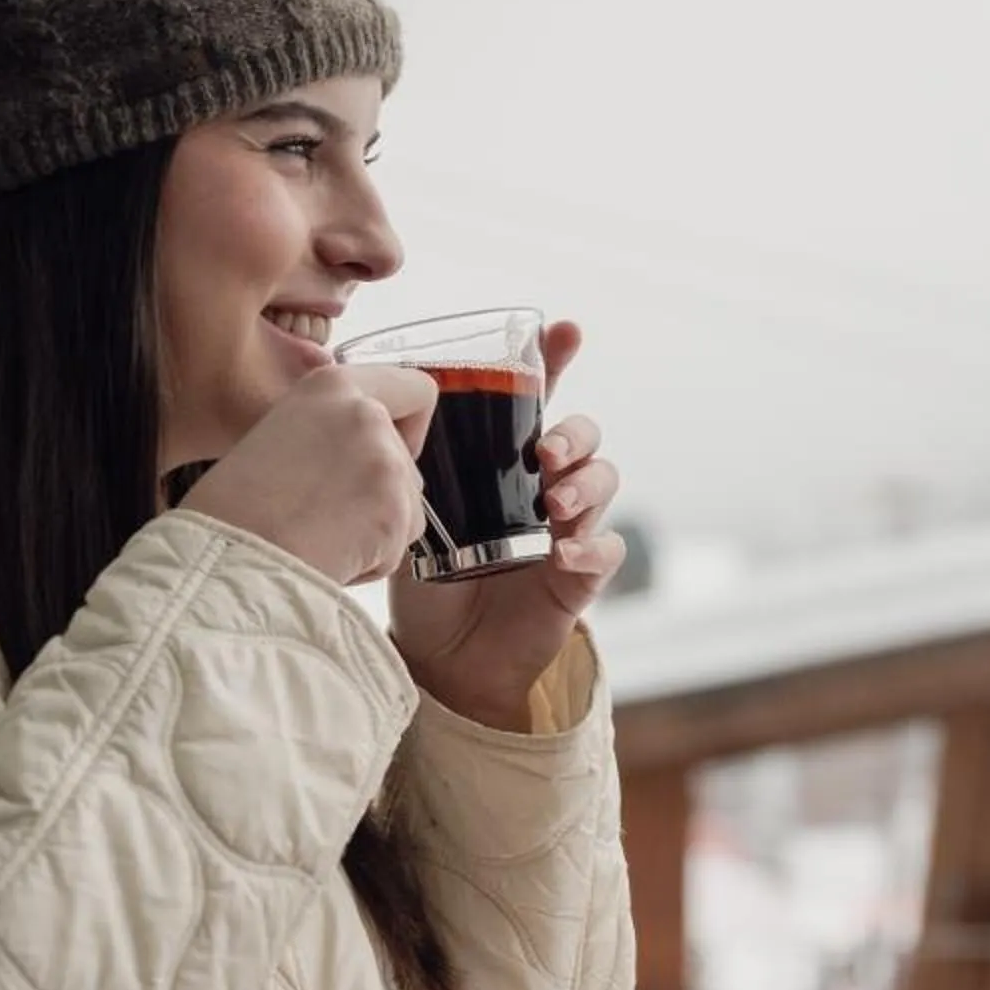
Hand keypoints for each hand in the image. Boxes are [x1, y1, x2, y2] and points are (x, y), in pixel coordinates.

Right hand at [180, 364, 438, 585]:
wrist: (228, 557)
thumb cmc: (234, 509)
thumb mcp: (281, 435)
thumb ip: (332, 431)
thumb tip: (366, 454)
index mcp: (331, 386)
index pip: (414, 389)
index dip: (409, 425)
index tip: (388, 449)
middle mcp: (365, 414)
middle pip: (408, 459)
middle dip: (382, 492)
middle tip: (327, 511)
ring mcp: (386, 462)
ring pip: (408, 505)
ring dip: (376, 528)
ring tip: (319, 534)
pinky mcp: (396, 511)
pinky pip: (400, 544)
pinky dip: (373, 559)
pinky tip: (328, 555)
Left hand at [390, 320, 626, 724]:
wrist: (439, 659)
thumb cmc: (424, 580)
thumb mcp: (410, 511)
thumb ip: (408, 467)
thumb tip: (382, 405)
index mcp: (503, 465)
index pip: (535, 402)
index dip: (555, 361)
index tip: (565, 330)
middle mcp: (542, 490)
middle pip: (584, 438)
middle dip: (574, 435)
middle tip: (545, 452)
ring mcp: (567, 532)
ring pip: (605, 484)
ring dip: (586, 486)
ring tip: (553, 506)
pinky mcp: (579, 579)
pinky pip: (607, 552)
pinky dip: (593, 549)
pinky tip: (565, 556)